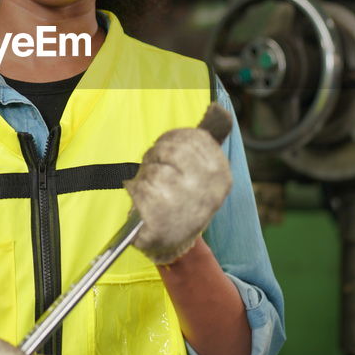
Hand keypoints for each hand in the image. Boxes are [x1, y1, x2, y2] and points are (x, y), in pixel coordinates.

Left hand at [125, 104, 233, 264]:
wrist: (171, 244)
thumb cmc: (182, 201)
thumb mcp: (202, 173)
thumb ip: (207, 142)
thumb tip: (219, 110)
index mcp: (220, 174)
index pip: (192, 138)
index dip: (172, 141)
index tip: (166, 151)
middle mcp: (206, 186)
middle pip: (170, 150)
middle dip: (156, 157)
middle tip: (155, 170)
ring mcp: (183, 201)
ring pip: (153, 168)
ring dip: (145, 175)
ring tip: (150, 188)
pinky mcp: (160, 215)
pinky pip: (139, 186)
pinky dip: (134, 190)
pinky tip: (141, 200)